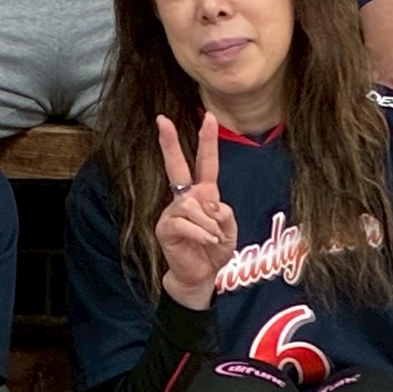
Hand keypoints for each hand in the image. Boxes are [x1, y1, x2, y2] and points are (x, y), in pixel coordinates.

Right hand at [155, 114, 239, 308]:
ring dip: (209, 223)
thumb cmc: (214, 249)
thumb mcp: (229, 229)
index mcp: (204, 193)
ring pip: (193, 205)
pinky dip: (201, 233)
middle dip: (170, 142)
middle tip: (162, 120)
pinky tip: (206, 241)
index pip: (206, 163)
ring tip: (213, 238)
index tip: (208, 116)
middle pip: (177, 166)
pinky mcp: (166, 227)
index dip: (207, 140)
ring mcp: (173, 212)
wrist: (200, 275)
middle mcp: (186, 198)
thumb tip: (209, 204)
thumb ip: (224, 213)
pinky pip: (186, 223)